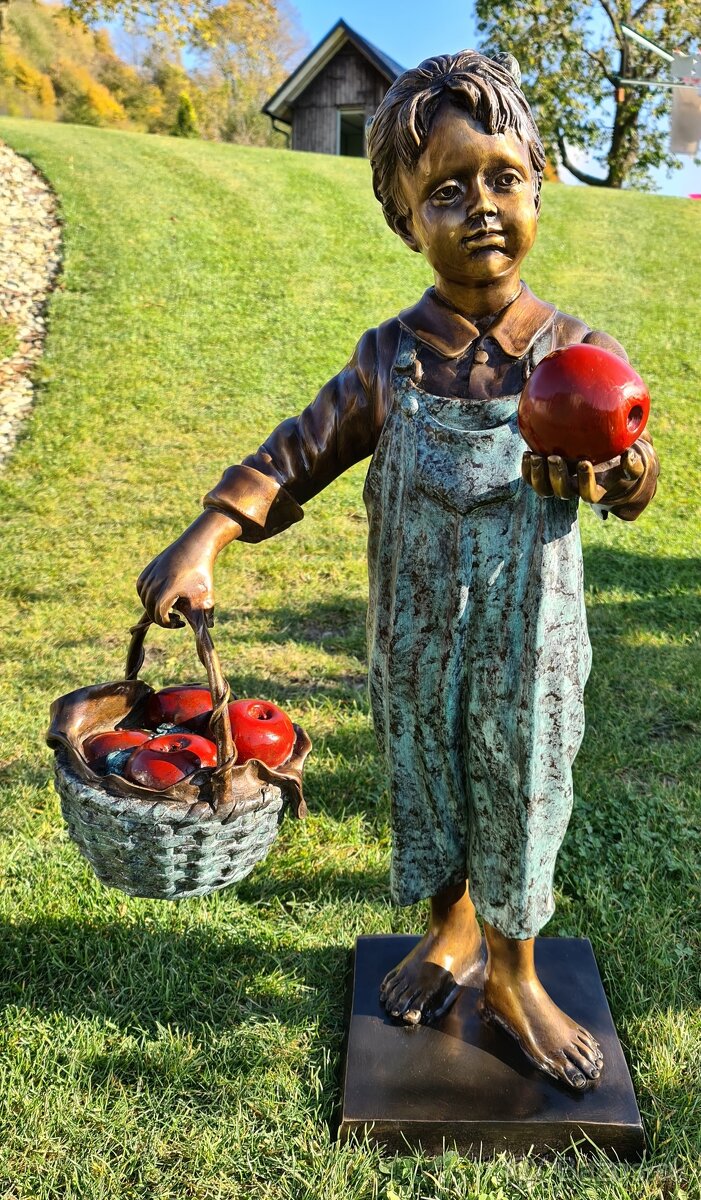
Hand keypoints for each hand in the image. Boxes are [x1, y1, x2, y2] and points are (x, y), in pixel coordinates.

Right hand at [136, 510, 240, 626]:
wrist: (197, 545)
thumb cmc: (203, 573)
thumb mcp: (206, 596)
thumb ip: (204, 617)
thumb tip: (206, 636)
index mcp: (169, 588)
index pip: (158, 615)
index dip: (167, 624)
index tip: (179, 623)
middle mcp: (156, 581)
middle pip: (150, 609)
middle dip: (161, 618)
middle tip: (176, 618)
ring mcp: (150, 574)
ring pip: (144, 599)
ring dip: (154, 607)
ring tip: (171, 605)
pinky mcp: (148, 569)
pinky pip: (141, 588)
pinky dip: (148, 596)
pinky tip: (162, 595)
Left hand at [522, 434, 651, 506]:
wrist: (603, 462)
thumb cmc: (618, 463)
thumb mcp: (631, 465)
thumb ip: (634, 463)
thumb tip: (629, 455)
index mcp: (595, 490)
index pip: (589, 495)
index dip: (585, 481)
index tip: (584, 462)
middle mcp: (574, 490)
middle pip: (562, 492)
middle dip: (557, 476)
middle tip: (554, 458)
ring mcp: (558, 485)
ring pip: (544, 490)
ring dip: (538, 475)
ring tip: (536, 457)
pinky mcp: (545, 477)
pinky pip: (531, 479)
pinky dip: (527, 470)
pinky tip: (527, 453)